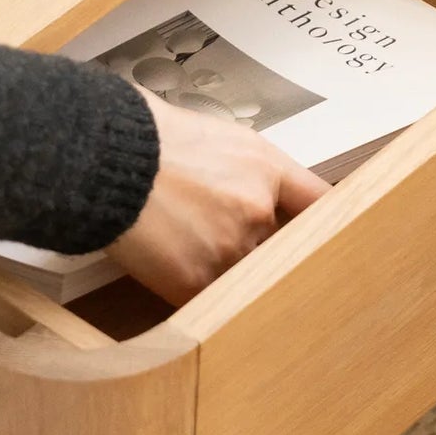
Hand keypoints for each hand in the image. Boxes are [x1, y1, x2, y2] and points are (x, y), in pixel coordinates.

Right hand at [108, 98, 329, 306]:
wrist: (101, 157)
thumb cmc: (145, 139)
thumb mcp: (213, 136)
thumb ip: (248, 171)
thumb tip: (261, 198)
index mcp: (265, 168)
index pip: (322, 201)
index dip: (329, 219)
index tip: (335, 232)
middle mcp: (258, 210)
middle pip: (279, 244)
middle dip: (256, 242)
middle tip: (223, 233)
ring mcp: (230, 249)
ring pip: (245, 273)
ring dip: (223, 266)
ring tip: (183, 241)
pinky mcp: (197, 282)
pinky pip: (212, 298)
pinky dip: (194, 287)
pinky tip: (170, 263)